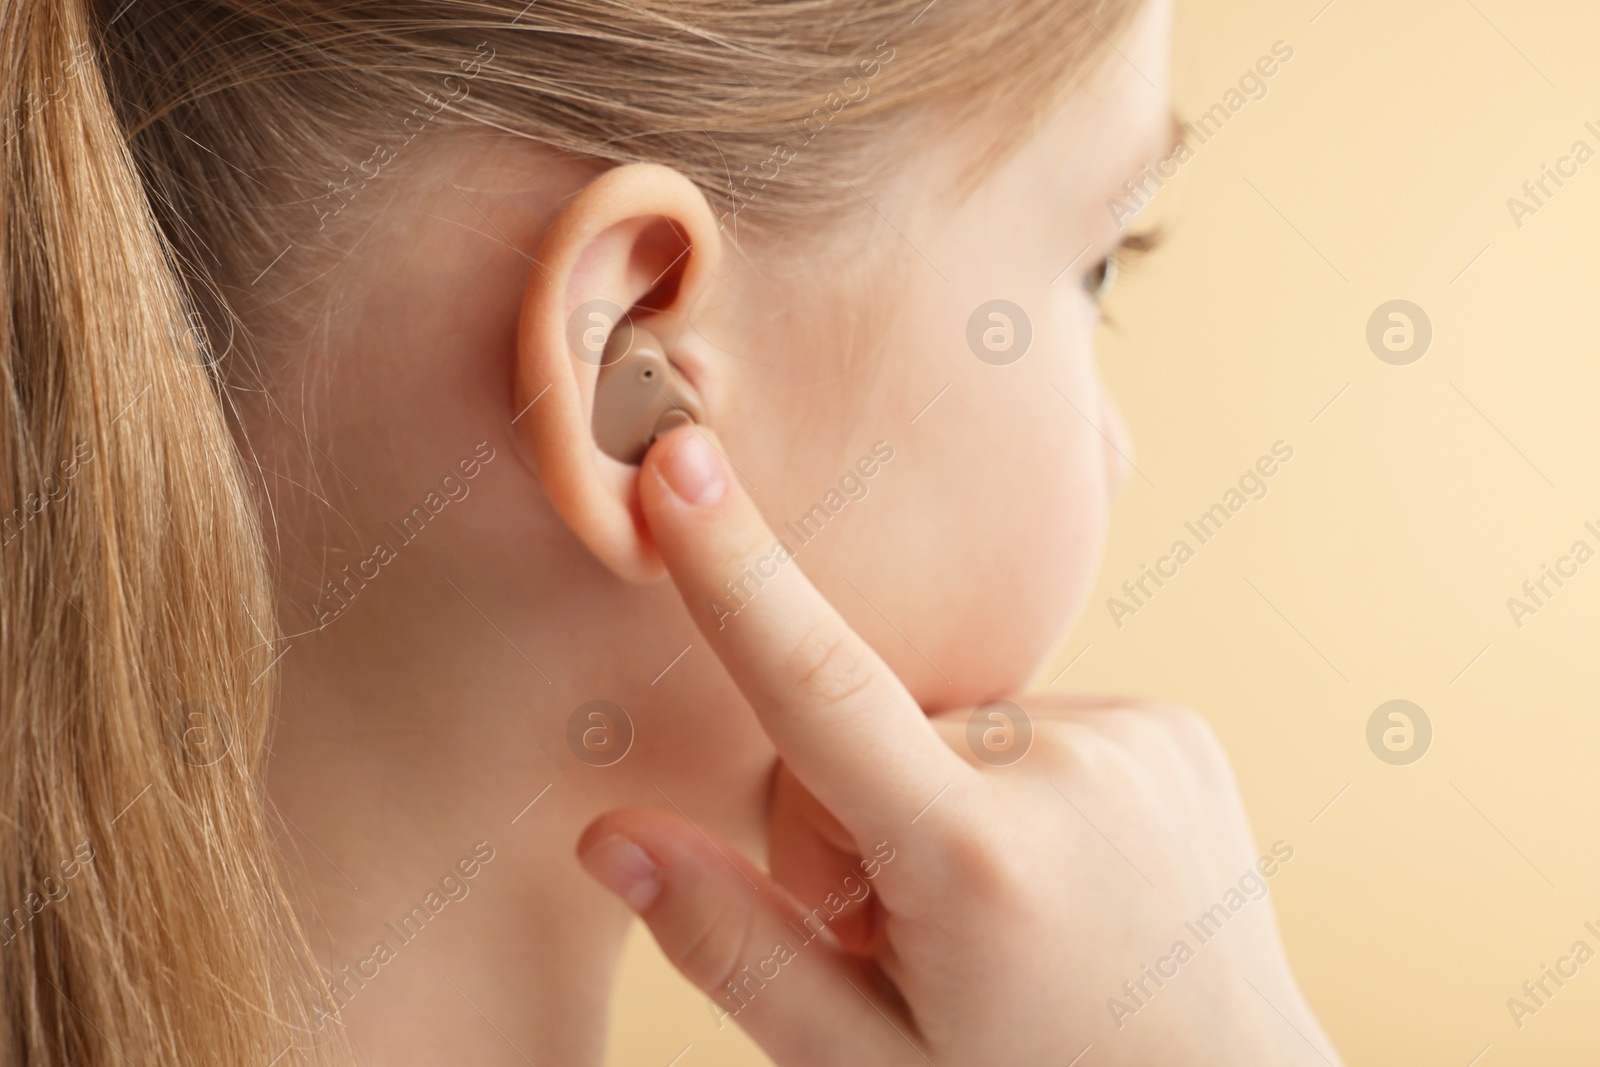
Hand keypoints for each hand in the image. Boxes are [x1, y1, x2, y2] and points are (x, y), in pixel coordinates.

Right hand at [577, 427, 1340, 1065]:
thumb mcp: (868, 1065)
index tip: (682, 461)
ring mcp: (1134, 738)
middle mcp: (1070, 771)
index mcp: (977, 863)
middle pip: (868, 735)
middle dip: (852, 817)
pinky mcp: (1170, 726)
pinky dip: (1013, 785)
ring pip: (949, 728)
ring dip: (939, 804)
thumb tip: (610, 834)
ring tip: (998, 910)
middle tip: (911, 933)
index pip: (820, 690)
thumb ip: (736, 946)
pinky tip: (1056, 870)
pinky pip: (1029, 722)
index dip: (736, 570)